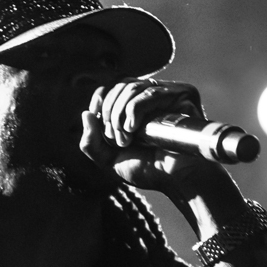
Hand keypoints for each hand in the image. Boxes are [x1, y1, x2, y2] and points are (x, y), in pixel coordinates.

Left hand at [79, 77, 218, 192]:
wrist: (177, 180)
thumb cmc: (150, 171)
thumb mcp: (110, 160)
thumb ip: (91, 142)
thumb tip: (85, 113)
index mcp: (136, 107)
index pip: (112, 88)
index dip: (101, 101)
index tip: (100, 122)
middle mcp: (152, 97)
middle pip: (119, 86)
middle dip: (110, 113)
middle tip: (117, 140)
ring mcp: (167, 94)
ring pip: (131, 87)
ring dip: (120, 115)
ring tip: (126, 139)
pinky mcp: (181, 95)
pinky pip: (149, 93)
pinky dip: (134, 110)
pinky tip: (134, 129)